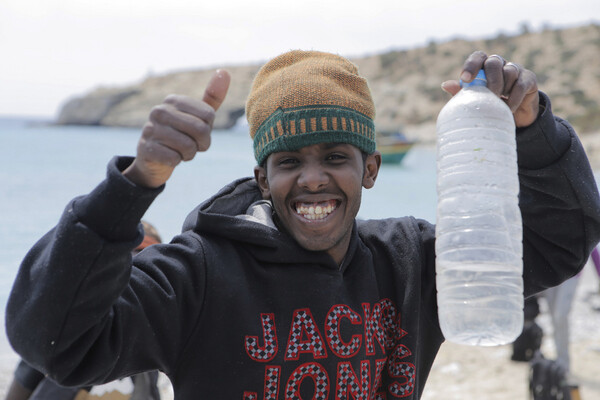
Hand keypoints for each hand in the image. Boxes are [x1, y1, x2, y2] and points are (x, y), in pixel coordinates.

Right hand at [123, 69, 230, 187]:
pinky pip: (175, 159)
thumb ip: (212, 97)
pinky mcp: (146, 148)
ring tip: (179, 151)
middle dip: (201, 144)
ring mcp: (150, 129)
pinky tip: (168, 157)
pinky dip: (176, 161)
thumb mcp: (198, 116)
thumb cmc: (181, 134)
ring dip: (189, 154)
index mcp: (174, 100)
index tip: (197, 132)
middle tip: (192, 146)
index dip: (208, 130)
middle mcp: (160, 111)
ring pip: (188, 147)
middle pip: (201, 130)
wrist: (154, 158)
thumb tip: (224, 71)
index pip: (209, 116)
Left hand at [441, 51, 538, 127]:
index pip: (478, 57)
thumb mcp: (475, 100)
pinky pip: (521, 85)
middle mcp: (500, 64)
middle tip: (489, 96)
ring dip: (503, 89)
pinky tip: (509, 109)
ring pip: (509, 72)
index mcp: (484, 66)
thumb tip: (445, 85)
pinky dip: (514, 98)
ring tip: (499, 105)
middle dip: (490, 80)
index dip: (471, 65)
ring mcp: (516, 69)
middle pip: (494, 62)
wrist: (515, 115)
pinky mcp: (529, 79)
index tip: (465, 79)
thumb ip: (462, 92)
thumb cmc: (490, 104)